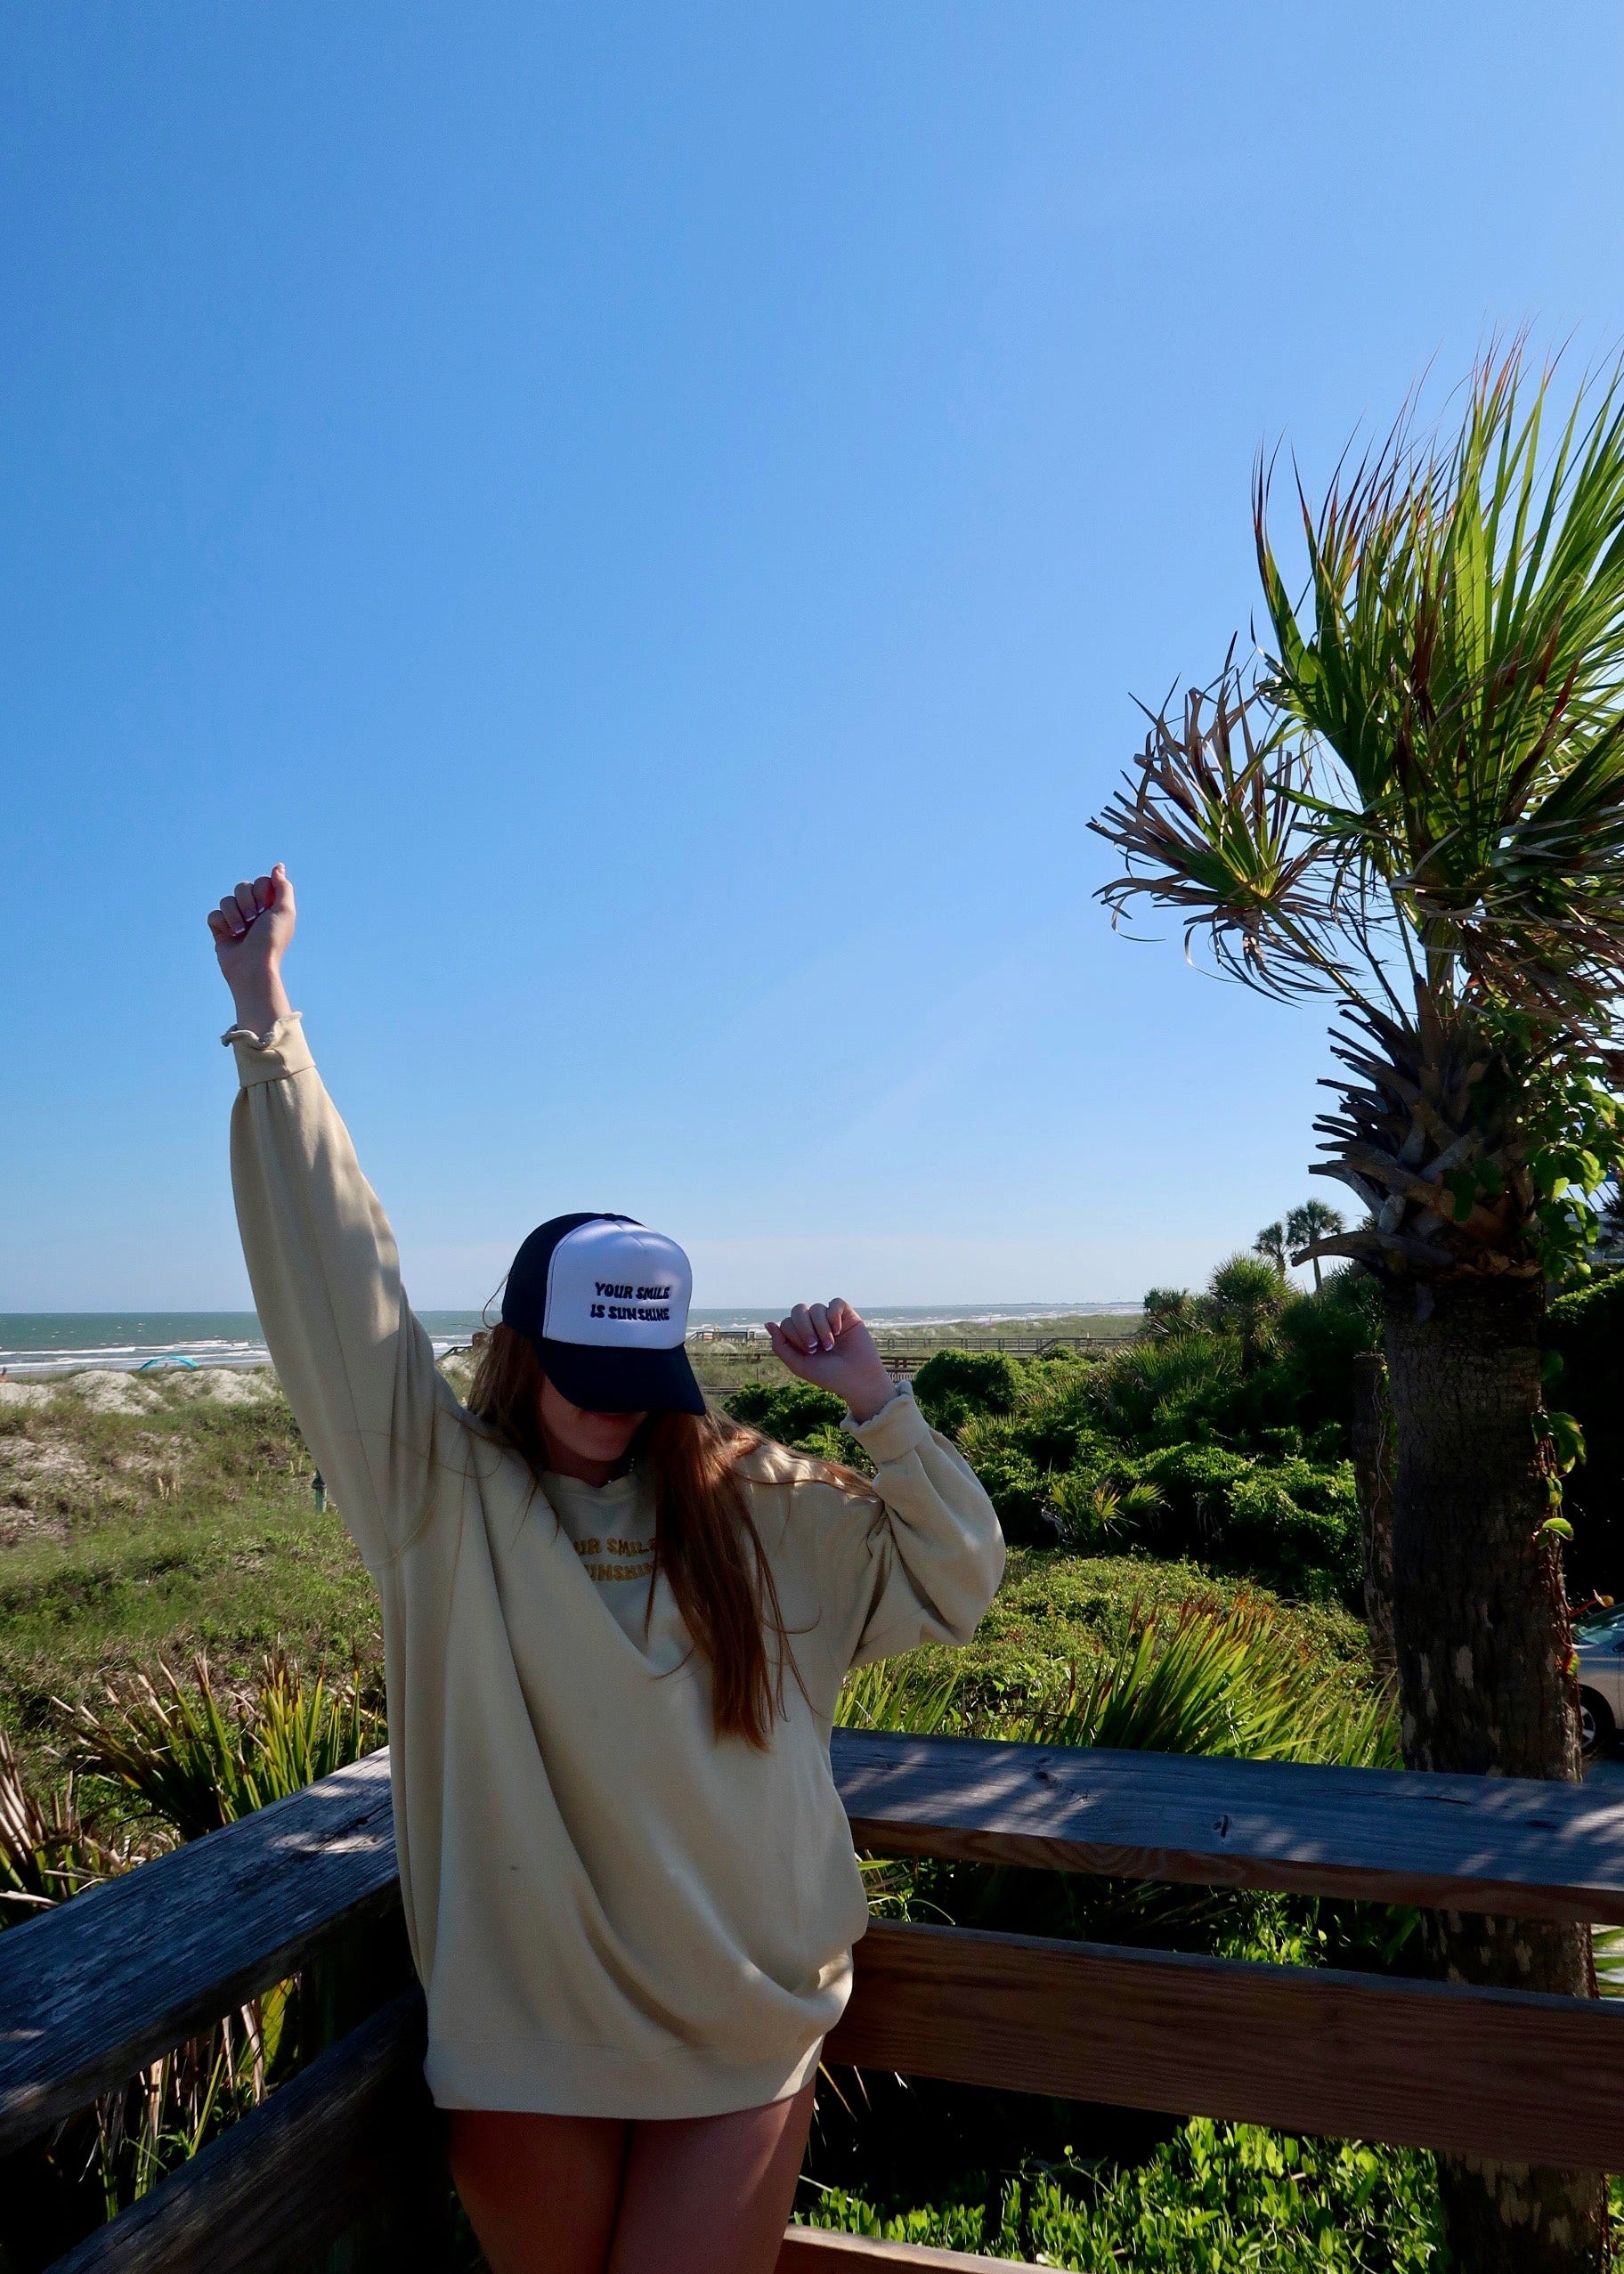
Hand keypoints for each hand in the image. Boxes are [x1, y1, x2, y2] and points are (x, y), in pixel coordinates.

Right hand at [207, 864, 296, 1032]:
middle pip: (241, 886)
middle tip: (255, 919)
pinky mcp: (220, 930)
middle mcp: (253, 911)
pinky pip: (214, 915)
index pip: (260, 881)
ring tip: (242, 932)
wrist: (253, 966)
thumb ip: (282, 886)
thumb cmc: (271, 940)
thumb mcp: (285, 910)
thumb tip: (278, 866)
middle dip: (247, 902)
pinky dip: (222, 924)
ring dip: (235, 915)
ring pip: (226, 900)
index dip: (261, 891)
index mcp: (270, 906)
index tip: (267, 907)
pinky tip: (230, 937)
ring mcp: (235, 920)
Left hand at [764, 1299, 894, 1424]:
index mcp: (801, 1337)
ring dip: (821, 1327)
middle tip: (815, 1347)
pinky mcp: (847, 1315)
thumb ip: (781, 1346)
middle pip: (799, 1310)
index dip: (794, 1334)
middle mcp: (814, 1326)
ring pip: (817, 1308)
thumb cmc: (829, 1376)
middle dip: (804, 1328)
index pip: (787, 1322)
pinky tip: (839, 1330)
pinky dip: (834, 1315)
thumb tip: (768, 1323)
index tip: (809, 1352)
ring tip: (830, 1344)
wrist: (858, 1380)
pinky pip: (836, 1303)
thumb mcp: (799, 1365)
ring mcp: (831, 1320)